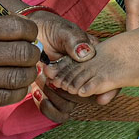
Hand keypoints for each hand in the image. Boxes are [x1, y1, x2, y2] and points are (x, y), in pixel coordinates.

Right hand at [0, 13, 45, 111]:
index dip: (30, 31)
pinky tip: (16, 85)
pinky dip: (17, 91)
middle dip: (33, 52)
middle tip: (31, 52)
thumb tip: (20, 27)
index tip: (29, 34)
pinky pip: (4, 98)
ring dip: (28, 73)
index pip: (16, 28)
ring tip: (26, 69)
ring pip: (16, 78)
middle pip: (20, 54)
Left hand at [22, 5, 98, 121]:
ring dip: (57, 98)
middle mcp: (82, 75)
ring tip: (44, 80)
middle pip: (88, 96)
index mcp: (92, 59)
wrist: (30, 35)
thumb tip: (86, 54)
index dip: (108, 90)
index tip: (94, 95)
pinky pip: (55, 110)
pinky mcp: (51, 93)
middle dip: (71, 91)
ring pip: (70, 105)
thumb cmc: (51, 28)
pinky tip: (38, 93)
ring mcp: (67, 85)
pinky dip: (47, 105)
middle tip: (54, 78)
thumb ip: (76, 41)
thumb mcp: (64, 31)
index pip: (107, 78)